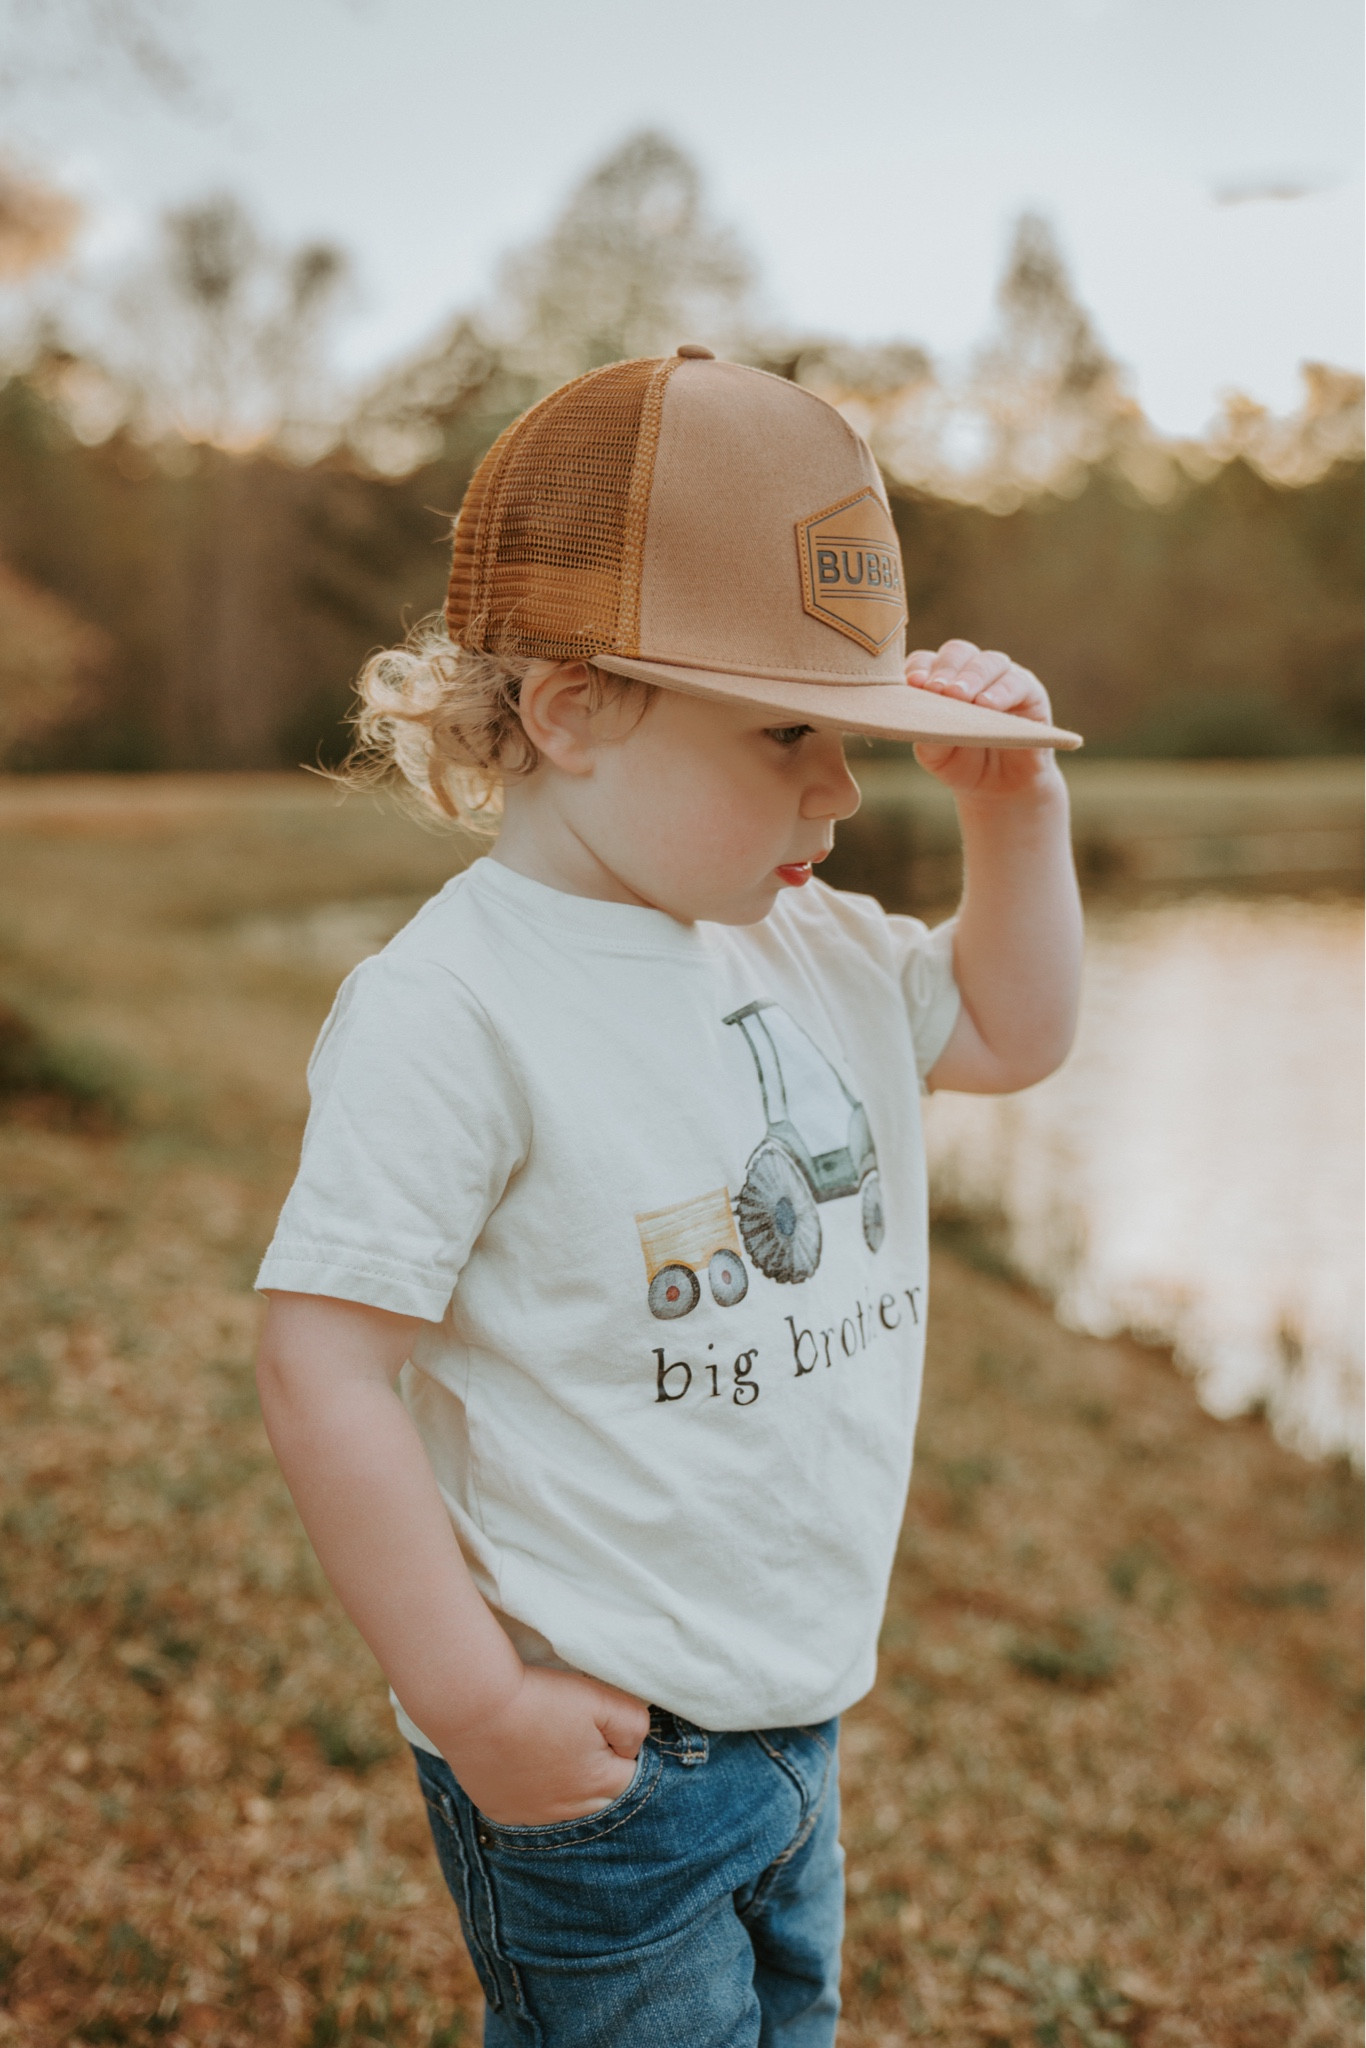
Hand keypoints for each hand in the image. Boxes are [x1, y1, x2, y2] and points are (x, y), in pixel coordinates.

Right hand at [437, 1663, 649, 1827]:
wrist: (475, 1705)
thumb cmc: (542, 1698)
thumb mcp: (603, 1699)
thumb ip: (634, 1724)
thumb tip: (633, 1746)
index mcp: (599, 1785)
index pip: (630, 1776)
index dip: (619, 1747)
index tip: (599, 1725)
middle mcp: (568, 1812)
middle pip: (599, 1798)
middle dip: (596, 1771)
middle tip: (574, 1736)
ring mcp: (531, 1818)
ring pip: (564, 1807)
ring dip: (564, 1784)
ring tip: (547, 1747)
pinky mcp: (502, 1813)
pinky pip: (528, 1810)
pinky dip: (531, 1790)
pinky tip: (521, 1761)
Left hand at [906, 640, 1062, 799]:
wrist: (1000, 790)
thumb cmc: (962, 765)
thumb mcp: (937, 755)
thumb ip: (928, 735)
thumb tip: (922, 718)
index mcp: (941, 681)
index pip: (927, 661)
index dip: (919, 668)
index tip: (912, 684)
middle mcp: (971, 673)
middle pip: (957, 652)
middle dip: (945, 669)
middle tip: (936, 690)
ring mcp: (1001, 679)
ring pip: (988, 661)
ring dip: (972, 677)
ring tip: (959, 696)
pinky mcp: (1029, 692)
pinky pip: (1017, 681)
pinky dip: (1001, 691)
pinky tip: (987, 704)